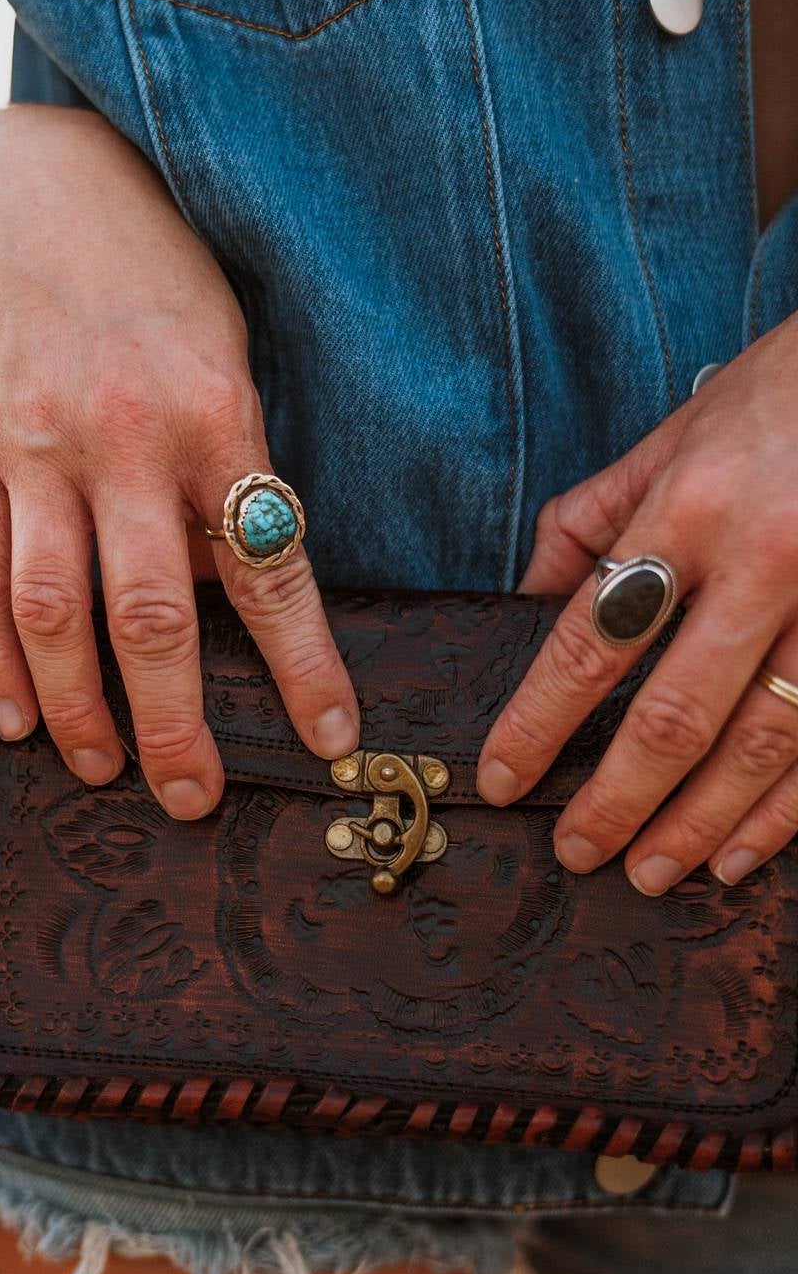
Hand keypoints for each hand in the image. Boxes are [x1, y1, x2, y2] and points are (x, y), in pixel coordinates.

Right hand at [0, 104, 358, 816]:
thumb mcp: (227, 346)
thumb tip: (250, 592)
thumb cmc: (160, 274)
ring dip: (74, 711)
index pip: (268, 568)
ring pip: (49, 613)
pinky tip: (12, 715)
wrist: (32, 189)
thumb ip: (235, 462)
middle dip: (172, 725)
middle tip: (190, 800)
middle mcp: (121, 440)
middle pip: (145, 618)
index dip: (302, 665)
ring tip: (100, 769)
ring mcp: (35, 450)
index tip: (329, 739)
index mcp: (213, 412)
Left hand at [476, 313, 797, 892]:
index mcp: (689, 509)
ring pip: (761, 746)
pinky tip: (741, 853)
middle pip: (675, 714)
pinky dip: (784, 813)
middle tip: (576, 853)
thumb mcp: (670, 438)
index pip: (590, 641)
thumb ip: (592, 521)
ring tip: (654, 873)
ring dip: (701, 825)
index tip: (502, 778)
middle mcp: (764, 560)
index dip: (538, 723)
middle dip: (618, 801)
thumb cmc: (775, 400)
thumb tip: (526, 599)